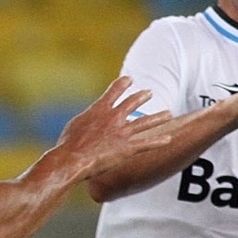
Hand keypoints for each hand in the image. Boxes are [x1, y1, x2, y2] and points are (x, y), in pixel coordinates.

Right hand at [52, 76, 171, 180]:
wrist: (72, 158)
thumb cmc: (68, 144)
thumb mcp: (74, 126)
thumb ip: (86, 120)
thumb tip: (87, 121)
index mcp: (99, 110)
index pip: (114, 91)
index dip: (122, 84)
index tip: (128, 79)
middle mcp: (114, 117)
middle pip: (132, 103)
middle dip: (142, 97)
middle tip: (149, 92)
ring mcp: (122, 132)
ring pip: (145, 122)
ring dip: (158, 117)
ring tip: (168, 113)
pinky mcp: (128, 148)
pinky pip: (147, 143)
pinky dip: (159, 141)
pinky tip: (169, 139)